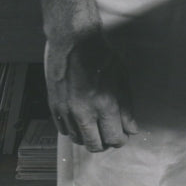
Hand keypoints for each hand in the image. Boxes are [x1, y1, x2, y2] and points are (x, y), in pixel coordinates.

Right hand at [45, 31, 137, 151]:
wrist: (74, 40)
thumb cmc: (102, 54)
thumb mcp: (122, 76)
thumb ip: (126, 105)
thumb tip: (131, 128)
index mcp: (104, 103)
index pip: (114, 137)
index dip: (121, 139)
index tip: (123, 134)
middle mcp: (84, 111)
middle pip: (95, 145)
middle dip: (106, 143)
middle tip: (110, 133)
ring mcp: (66, 110)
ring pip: (78, 140)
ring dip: (89, 137)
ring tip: (97, 126)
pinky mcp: (54, 107)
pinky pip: (64, 130)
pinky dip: (74, 130)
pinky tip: (82, 120)